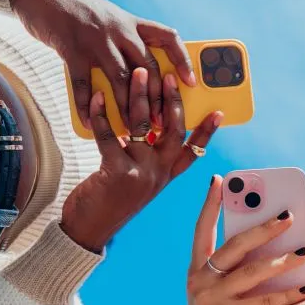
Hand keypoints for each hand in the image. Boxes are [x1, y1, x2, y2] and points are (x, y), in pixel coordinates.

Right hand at [10, 0, 195, 128]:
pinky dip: (88, 107)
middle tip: (160, 123)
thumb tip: (141, 74)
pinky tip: (91, 124)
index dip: (182, 60)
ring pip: (121, 80)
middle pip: (147, 68)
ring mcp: (96, 40)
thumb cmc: (76, 8)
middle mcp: (119, 30)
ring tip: (134, 131)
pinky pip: (84, 85)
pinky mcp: (72, 50)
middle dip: (156, 99)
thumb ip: (124, 40)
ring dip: (129, 108)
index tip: (190, 82)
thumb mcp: (108, 17)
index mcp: (131, 22)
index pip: (167, 38)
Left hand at [60, 68, 218, 251]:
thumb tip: (141, 127)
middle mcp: (158, 174)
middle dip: (173, 101)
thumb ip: (142, 157)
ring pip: (144, 127)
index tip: (217, 112)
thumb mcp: (134, 180)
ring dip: (140, 96)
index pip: (193, 151)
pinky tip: (99, 97)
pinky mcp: (117, 173)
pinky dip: (103, 115)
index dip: (207, 132)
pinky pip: (111, 136)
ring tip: (137, 73)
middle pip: (174, 131)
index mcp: (164, 176)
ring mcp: (140, 173)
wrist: (87, 231)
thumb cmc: (107, 203)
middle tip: (169, 77)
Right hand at [171, 181, 304, 304]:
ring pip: (253, 269)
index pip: (201, 229)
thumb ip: (232, 271)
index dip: (210, 204)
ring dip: (282, 259)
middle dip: (263, 227)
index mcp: (196, 271)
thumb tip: (263, 241)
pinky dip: (286, 293)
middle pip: (234, 244)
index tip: (219, 179)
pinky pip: (263, 299)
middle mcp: (199, 280)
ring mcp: (211, 298)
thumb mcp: (217, 295)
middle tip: (288, 214)